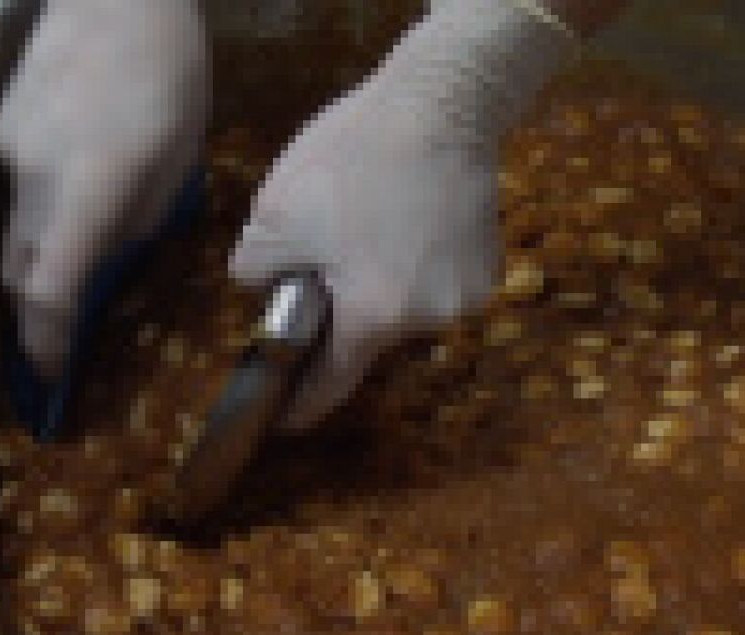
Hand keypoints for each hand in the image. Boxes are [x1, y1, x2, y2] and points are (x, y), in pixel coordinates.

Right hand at [0, 0, 210, 375]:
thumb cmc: (166, 73)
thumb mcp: (176, 157)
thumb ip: (139, 217)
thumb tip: (110, 257)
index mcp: (88, 192)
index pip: (49, 290)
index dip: (44, 342)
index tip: (48, 374)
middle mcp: (36, 179)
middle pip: (21, 269)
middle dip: (38, 309)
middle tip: (64, 331)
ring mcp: (11, 151)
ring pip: (21, 225)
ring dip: (48, 247)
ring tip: (91, 231)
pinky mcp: (2, 126)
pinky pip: (21, 182)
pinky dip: (46, 197)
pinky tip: (82, 166)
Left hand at [230, 0, 574, 429]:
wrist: (442, 103)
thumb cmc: (355, 157)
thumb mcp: (275, 216)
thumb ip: (256, 273)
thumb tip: (264, 292)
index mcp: (373, 315)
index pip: (331, 383)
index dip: (302, 403)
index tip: (284, 420)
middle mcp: (428, 320)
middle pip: (370, 334)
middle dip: (344, 310)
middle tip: (325, 262)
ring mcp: (466, 296)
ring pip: (406, 306)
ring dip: (383, 284)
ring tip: (368, 228)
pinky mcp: (488, 268)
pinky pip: (438, 282)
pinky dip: (418, 265)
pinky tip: (408, 219)